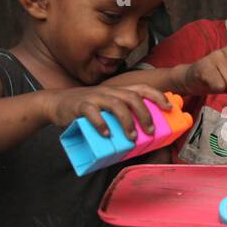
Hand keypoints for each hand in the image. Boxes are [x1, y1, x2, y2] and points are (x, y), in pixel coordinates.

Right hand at [45, 84, 171, 139]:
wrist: (57, 103)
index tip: (169, 107)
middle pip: (132, 97)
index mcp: (118, 91)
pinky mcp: (80, 105)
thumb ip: (122, 115)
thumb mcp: (107, 108)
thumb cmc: (87, 109)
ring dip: (126, 122)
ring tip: (131, 138)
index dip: (157, 96)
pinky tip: (106, 134)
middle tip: (150, 132)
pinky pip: (92, 112)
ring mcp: (95, 97)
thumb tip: (143, 135)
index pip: (142, 88)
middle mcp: (109, 91)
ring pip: (116, 104)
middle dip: (145, 114)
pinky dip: (101, 123)